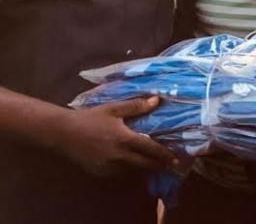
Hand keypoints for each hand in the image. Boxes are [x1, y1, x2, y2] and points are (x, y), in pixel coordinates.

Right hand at [58, 96, 175, 176]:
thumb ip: (136, 106)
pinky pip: (118, 172)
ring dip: (143, 166)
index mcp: (124, 139)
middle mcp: (118, 155)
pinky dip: (127, 168)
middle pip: (144, 164)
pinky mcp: (100, 172)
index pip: (150, 149)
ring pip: (132, 169)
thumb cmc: (89, 118)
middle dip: (158, 165)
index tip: (175, 157)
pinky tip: (131, 162)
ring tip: (154, 163)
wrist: (62, 133)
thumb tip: (157, 100)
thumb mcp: (113, 109)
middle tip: (170, 165)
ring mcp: (108, 166)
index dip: (164, 154)